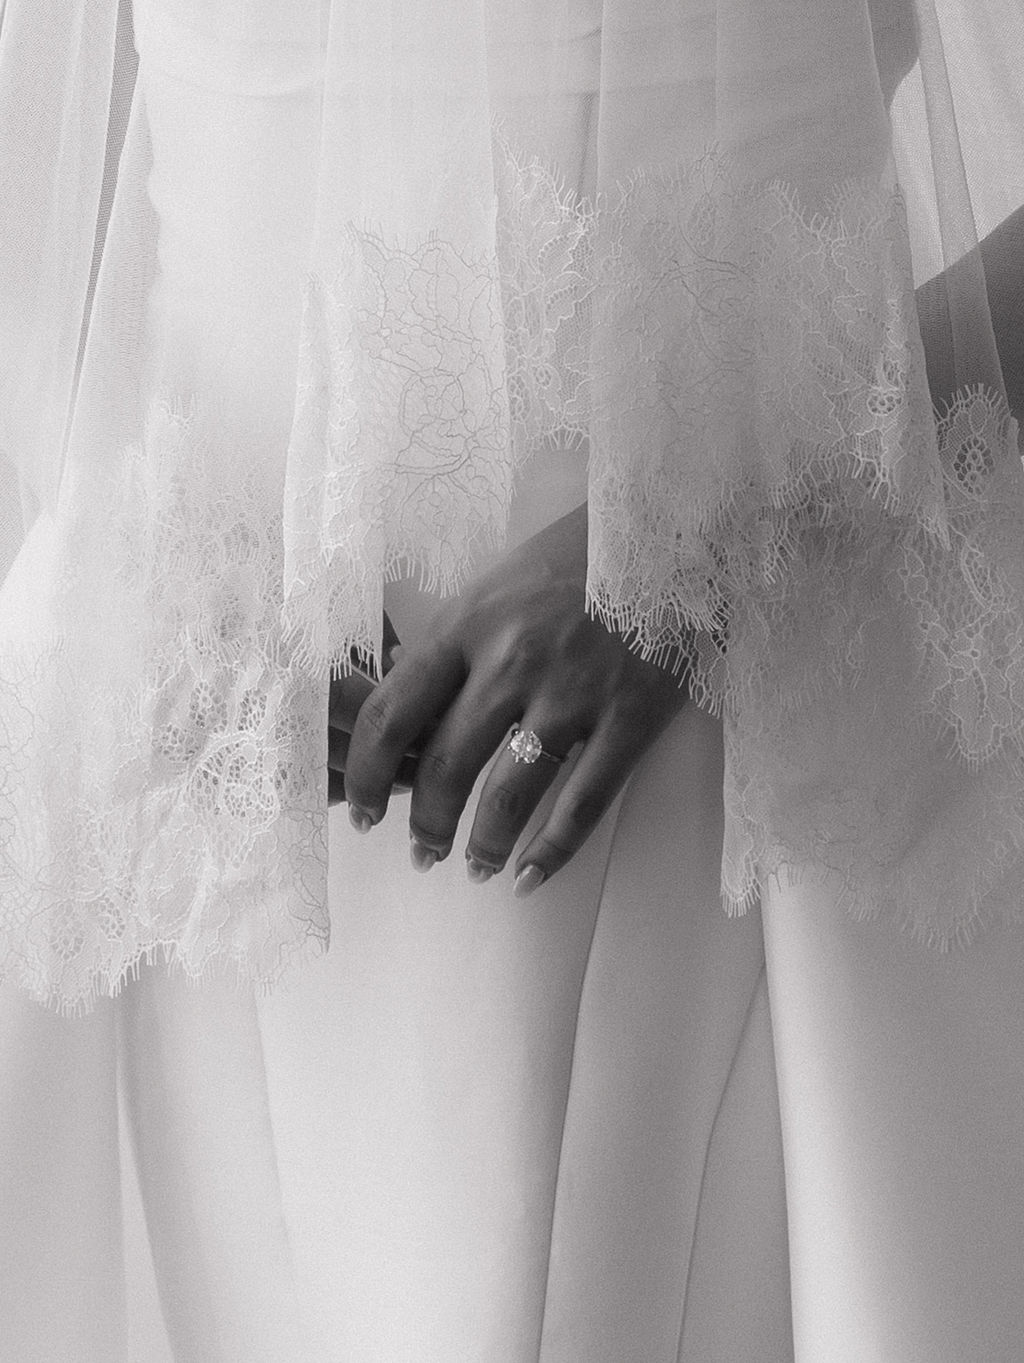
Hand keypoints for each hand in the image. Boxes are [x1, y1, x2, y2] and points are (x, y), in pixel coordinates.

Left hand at [342, 504, 689, 894]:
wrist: (677, 525)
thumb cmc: (580, 551)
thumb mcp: (498, 580)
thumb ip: (452, 639)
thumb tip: (405, 694)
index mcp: (468, 624)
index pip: (389, 713)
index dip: (363, 774)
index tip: (360, 810)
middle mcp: (510, 664)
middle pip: (442, 767)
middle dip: (421, 824)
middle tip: (418, 852)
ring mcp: (573, 694)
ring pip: (507, 796)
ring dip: (480, 846)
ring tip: (473, 869)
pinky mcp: (631, 717)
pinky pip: (584, 803)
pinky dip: (552, 852)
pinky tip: (529, 878)